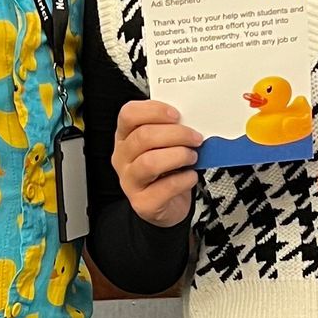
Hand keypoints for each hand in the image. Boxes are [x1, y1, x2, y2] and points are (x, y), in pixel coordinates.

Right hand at [113, 98, 201, 227]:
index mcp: (125, 137)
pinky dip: (184, 179)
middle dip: (176, 134)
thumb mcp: (164, 145)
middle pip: (143, 137)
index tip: (177, 114)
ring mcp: (129, 182)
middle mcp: (122, 158)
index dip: (154, 111)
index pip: (129, 114)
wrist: (168, 206)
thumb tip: (192, 122)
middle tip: (195, 138)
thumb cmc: (167, 170)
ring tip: (192, 157)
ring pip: (150, 162)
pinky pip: (165, 187)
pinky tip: (190, 176)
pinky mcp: (143, 203)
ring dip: (178, 156)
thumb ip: (172, 130)